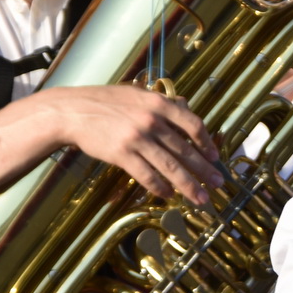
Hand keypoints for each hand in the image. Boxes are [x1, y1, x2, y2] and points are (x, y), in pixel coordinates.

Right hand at [39, 85, 222, 204]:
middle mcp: (152, 120)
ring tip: (201, 198)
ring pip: (171, 167)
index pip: (193, 124)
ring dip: (189, 185)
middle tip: (219, 184)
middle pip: (186, 150)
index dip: (206, 143)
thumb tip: (186, 106)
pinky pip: (147, 176)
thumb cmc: (105, 102)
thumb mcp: (136, 94)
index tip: (214, 157)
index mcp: (159, 103)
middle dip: (205, 170)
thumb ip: (161, 102)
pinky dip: (160, 187)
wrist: (72, 111)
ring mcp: (137, 138)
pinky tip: (169, 195)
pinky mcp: (122, 154)